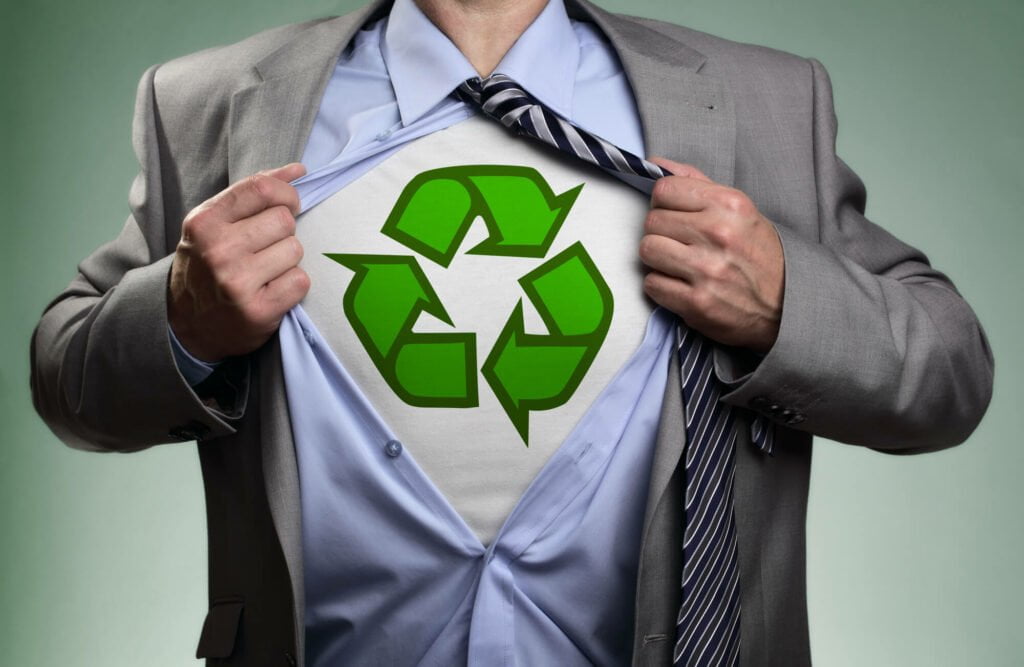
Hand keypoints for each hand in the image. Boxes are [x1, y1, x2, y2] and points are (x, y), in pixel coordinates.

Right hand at [168, 163, 309, 361]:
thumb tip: (298, 170)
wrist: (188, 325)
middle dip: (283, 232)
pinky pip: (300, 281)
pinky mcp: (257, 310)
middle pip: (284, 220)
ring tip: (266, 272)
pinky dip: (292, 285)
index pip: (261, 188)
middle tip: (265, 249)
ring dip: (288, 260)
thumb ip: (252, 194)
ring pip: (295, 250)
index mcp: (205, 221)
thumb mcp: (215, 224)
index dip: (286, 193)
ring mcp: (237, 282)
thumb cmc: (207, 266)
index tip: (288, 204)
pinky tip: (272, 290)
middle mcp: (218, 250)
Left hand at [638, 157, 783, 352]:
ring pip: (647, 250)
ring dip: (657, 259)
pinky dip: (661, 286)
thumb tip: (656, 164)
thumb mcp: (739, 210)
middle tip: (679, 243)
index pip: (664, 189)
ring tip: (678, 263)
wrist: (788, 303)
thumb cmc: (759, 254)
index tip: (674, 215)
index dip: (663, 203)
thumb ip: (696, 184)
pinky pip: (652, 284)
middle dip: (661, 232)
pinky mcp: (697, 302)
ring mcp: (707, 269)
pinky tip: (681, 284)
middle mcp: (718, 233)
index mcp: (729, 204)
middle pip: (652, 221)